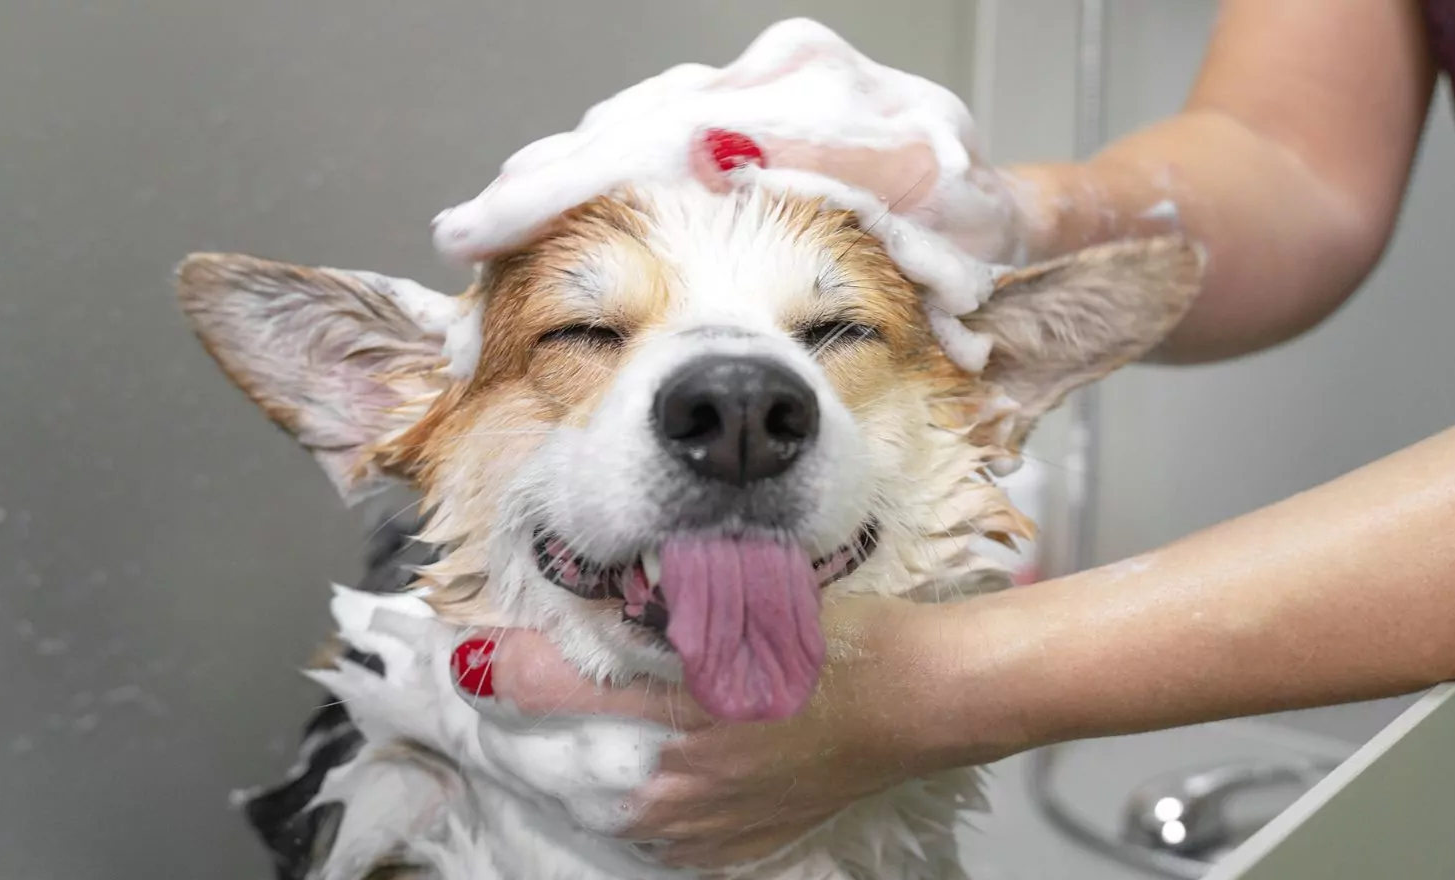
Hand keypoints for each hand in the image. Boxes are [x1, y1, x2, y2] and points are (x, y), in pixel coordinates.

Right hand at [430, 19, 1039, 266]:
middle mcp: (776, 74)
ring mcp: (752, 82)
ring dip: (561, 174)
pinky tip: (545, 200)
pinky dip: (595, 167)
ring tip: (488, 222)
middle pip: (632, 119)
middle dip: (544, 179)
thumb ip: (862, 210)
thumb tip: (747, 202)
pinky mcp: (739, 98)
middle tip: (469, 231)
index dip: (578, 180)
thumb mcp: (947, 225)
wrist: (985, 189)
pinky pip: (650, 127)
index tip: (502, 216)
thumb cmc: (966, 219)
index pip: (671, 132)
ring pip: (633, 119)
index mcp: (821, 93)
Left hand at [459, 596, 981, 866]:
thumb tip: (537, 636)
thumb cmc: (833, 639)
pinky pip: (635, 833)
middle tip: (460, 688)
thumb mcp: (735, 603)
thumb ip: (647, 615)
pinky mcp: (722, 845)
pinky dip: (601, 802)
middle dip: (495, 727)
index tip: (445, 647)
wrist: (918, 704)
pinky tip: (596, 777)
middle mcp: (669, 785)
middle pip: (543, 765)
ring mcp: (695, 825)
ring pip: (580, 805)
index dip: (483, 666)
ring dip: (541, 769)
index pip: (539, 692)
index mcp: (668, 714)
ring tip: (510, 733)